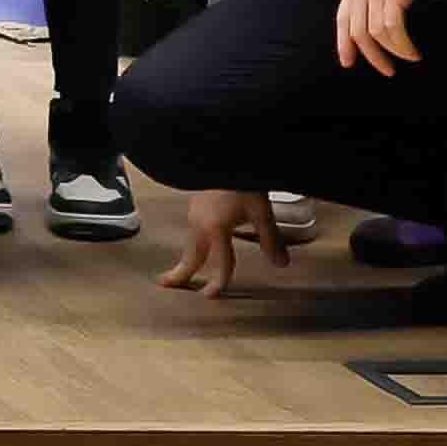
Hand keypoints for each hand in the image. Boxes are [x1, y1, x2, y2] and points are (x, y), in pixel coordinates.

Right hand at [158, 185, 291, 298]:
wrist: (223, 148)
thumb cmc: (243, 179)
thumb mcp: (261, 210)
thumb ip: (270, 239)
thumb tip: (281, 264)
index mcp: (216, 229)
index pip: (219, 263)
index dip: (218, 282)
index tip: (211, 297)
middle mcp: (200, 224)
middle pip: (191, 254)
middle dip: (180, 272)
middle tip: (165, 284)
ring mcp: (194, 212)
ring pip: (191, 241)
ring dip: (188, 257)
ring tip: (185, 268)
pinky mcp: (195, 202)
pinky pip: (193, 229)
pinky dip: (194, 242)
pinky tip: (200, 240)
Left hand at [333, 0, 426, 76]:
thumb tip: (380, 20)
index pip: (343, 19)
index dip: (344, 43)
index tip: (347, 62)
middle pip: (358, 32)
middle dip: (371, 56)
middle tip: (387, 71)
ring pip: (376, 34)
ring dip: (394, 52)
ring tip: (410, 58)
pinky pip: (393, 29)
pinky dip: (402, 45)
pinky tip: (413, 52)